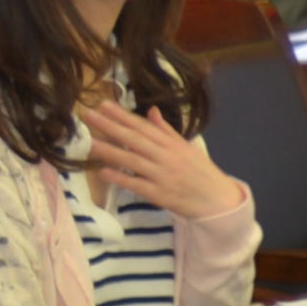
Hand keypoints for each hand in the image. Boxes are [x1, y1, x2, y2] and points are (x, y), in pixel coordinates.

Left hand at [80, 99, 245, 227]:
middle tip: (88, 115)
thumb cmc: (201, 173)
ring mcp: (163, 176)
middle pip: (135, 140)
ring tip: (90, 142)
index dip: (123, 115)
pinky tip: (103, 172)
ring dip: (111, 151)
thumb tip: (151, 110)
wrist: (218, 201)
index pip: (144, 127)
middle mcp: (167, 157)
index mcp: (173, 144)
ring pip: (133, 161)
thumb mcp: (187, 148)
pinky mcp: (160, 194)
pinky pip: (137, 185)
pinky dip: (120, 178)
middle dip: (110, 126)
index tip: (103, 104)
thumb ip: (166, 131)